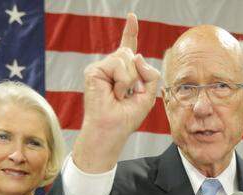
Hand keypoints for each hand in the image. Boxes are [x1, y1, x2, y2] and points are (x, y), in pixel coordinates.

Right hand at [74, 13, 161, 171]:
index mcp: (124, 71)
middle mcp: (111, 66)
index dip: (130, 31)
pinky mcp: (93, 70)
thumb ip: (149, 74)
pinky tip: (114, 93)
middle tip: (128, 94)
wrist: (112, 129)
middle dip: (138, 75)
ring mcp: (101, 67)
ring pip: (126, 58)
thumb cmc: (127, 116)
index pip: (128, 47)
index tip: (132, 16)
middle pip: (132, 54)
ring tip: (120, 95)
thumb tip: (136, 54)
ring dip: (130, 80)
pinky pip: (118, 65)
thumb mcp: (148, 95)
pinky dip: (122, 81)